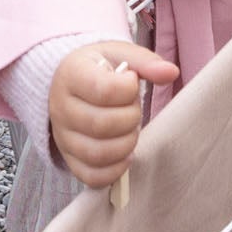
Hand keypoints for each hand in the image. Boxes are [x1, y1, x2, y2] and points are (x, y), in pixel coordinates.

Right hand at [48, 40, 179, 187]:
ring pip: (98, 153)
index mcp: (71, 75)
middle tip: (133, 108)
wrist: (71, 84)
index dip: (128, 90)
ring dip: (126, 144)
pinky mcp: (69, 159)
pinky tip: (125, 154)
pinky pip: (91, 176)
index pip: (104, 90)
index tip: (130, 82)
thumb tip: (171, 72)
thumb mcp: (119, 54)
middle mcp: (61, 107)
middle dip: (131, 118)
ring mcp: (63, 137)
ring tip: (130, 129)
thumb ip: (145, 62)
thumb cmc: (99, 69)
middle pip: (101, 125)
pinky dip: (115, 170)